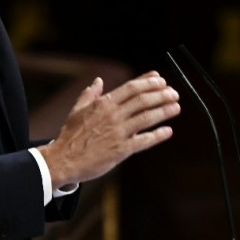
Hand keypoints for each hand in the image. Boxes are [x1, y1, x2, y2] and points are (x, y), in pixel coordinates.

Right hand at [39, 71, 179, 187]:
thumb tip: (98, 81)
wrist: (63, 160)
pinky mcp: (121, 150)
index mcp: (104, 103)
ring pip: (147, 117)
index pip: (132, 88)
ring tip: (176, 107)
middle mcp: (113, 115)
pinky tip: (168, 131)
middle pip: (143, 100)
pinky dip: (158, 135)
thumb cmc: (70, 135)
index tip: (161, 80)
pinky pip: (144, 141)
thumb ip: (90, 94)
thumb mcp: (78, 110)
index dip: (149, 82)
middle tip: (174, 93)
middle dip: (161, 95)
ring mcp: (118, 132)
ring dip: (164, 111)